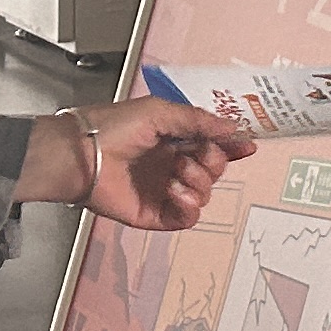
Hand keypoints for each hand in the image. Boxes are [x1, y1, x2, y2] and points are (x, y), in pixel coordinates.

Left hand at [67, 99, 244, 231]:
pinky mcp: (156, 213)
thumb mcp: (159, 112)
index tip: (246, 145)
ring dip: (198, 182)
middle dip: (213, 162)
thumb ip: (198, 120)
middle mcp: (172, 164)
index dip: (231, 146)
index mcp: (173, 139)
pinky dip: (189, 206)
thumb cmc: (113, 128)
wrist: (83, 156)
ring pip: (205, 194)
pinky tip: (176, 192)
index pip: (212, 144)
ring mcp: (165, 190)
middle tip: (195, 155)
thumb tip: (232, 127)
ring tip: (176, 173)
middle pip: (214, 170)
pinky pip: (188, 218)